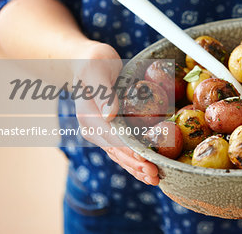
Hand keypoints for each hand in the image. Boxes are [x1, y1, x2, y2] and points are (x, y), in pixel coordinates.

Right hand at [72, 41, 159, 184]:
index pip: (111, 137)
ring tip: (155, 179)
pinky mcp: (109, 132)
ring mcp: (100, 132)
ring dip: (136, 168)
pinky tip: (146, 171)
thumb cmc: (93, 61)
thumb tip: (110, 115)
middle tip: (155, 176)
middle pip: (117, 151)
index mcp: (88, 115)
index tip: (144, 160)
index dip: (129, 150)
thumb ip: (102, 92)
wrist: (86, 63)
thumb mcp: (96, 69)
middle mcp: (93, 128)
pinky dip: (134, 161)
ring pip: (120, 155)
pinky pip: (122, 150)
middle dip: (136, 165)